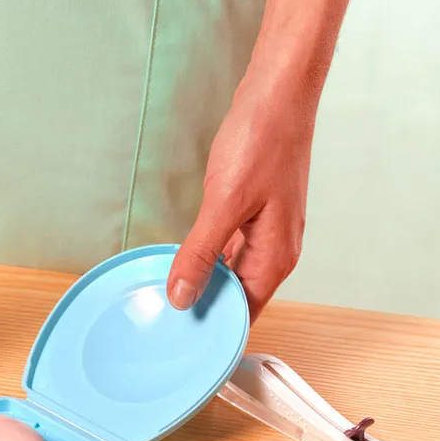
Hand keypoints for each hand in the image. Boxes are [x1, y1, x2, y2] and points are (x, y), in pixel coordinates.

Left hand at [166, 77, 314, 322]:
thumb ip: (201, 254)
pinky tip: (182, 261)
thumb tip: (182, 298)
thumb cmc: (261, 143)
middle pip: (238, 297)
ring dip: (202, 283)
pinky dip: (206, 258)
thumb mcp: (224, 204)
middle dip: (204, 311)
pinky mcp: (254, 212)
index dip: (215, 332)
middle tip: (161, 326)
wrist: (278, 94)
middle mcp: (275, 250)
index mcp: (275, 258)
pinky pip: (228, 249)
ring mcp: (266, 231)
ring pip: (231, 273)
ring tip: (165, 299)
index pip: (245, 315)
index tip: (180, 346)